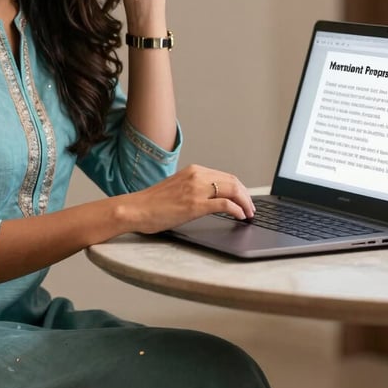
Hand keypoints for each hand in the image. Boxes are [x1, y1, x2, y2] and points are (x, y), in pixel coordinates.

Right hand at [120, 165, 255, 234]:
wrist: (136, 209)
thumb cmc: (152, 203)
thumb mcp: (177, 188)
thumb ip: (194, 188)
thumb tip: (211, 198)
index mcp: (193, 171)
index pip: (225, 176)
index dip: (239, 188)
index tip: (244, 198)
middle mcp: (196, 176)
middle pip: (233, 181)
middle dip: (246, 195)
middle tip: (251, 208)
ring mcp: (196, 190)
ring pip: (232, 190)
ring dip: (245, 202)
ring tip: (249, 213)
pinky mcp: (195, 205)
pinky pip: (224, 204)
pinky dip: (237, 210)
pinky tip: (240, 216)